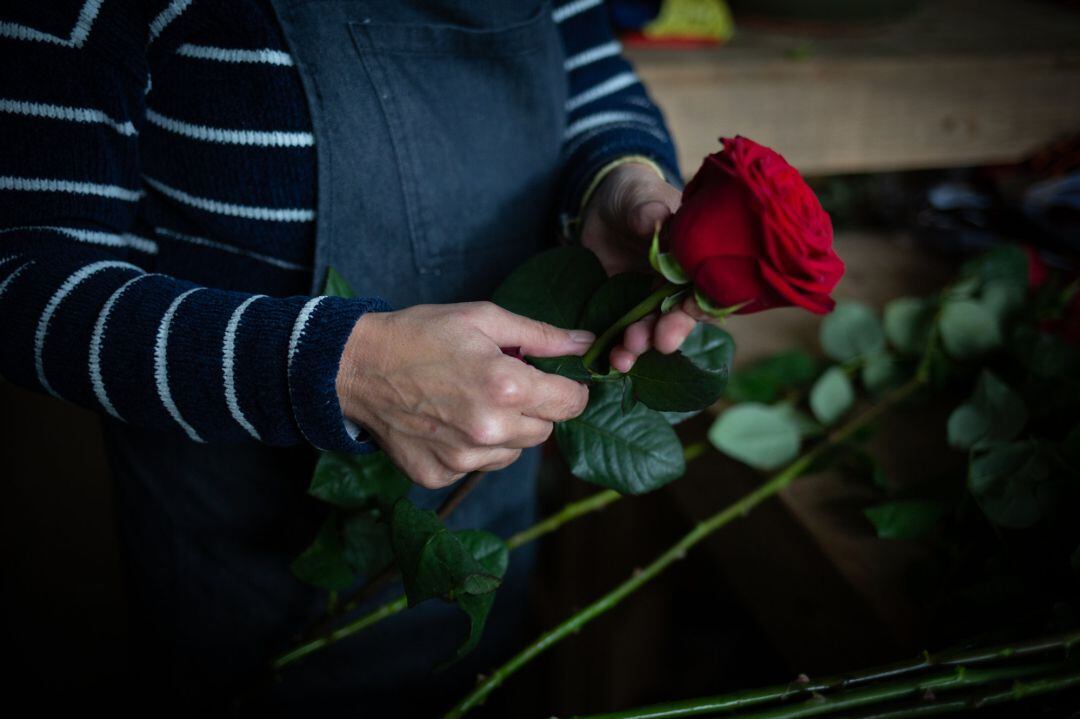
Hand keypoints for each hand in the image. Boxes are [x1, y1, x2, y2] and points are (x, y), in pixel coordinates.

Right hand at [336, 302, 592, 488]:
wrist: (355, 366)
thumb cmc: (420, 335)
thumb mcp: (483, 318)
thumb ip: (541, 335)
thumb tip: (587, 344)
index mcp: (505, 386)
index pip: (571, 404)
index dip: (570, 389)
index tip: (557, 379)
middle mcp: (489, 429)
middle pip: (545, 431)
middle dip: (535, 408)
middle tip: (504, 385)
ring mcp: (461, 458)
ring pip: (513, 453)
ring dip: (506, 431)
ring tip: (472, 401)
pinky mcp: (438, 475)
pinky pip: (477, 466)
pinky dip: (472, 448)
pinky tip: (448, 421)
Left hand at [580, 162, 701, 372]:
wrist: (600, 205)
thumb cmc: (633, 194)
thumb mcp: (640, 196)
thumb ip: (648, 209)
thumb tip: (657, 218)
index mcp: (694, 258)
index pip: (707, 286)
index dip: (701, 302)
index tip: (689, 311)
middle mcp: (679, 284)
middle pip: (682, 315)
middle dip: (671, 331)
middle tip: (658, 342)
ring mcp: (652, 298)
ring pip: (653, 328)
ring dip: (642, 345)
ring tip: (625, 356)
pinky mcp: (626, 307)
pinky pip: (626, 331)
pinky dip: (619, 347)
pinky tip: (611, 360)